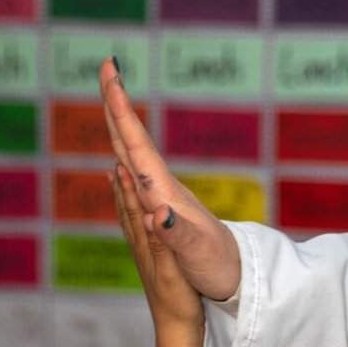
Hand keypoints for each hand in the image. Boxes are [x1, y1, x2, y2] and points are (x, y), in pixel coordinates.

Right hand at [100, 59, 242, 301]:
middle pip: (134, 139)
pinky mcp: (164, 210)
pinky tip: (120, 158)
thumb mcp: (196, 253)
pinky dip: (126, 157)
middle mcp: (163, 188)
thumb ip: (176, 235)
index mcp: (164, 193)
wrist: (238, 280)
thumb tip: (155, 214)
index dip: (121, 110)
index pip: (137, 144)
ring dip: (121, 124)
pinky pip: (136, 176)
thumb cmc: (218, 267)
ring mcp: (164, 197)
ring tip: (111, 98)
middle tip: (109, 66)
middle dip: (118, 102)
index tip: (113, 74)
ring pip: (134, 153)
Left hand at [113, 160, 203, 332]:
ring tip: (115, 169)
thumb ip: (164, 244)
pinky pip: (137, 227)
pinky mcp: (151, 260)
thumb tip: (154, 214)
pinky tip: (135, 209)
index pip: (134, 206)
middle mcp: (140, 245)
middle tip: (110, 152)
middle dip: (119, 177)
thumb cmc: (178, 307)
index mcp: (146, 245)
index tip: (121, 154)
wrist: (176, 334)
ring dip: (122, 190)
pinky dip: (132, 210)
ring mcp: (144, 253)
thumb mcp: (174, 275)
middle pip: (125, 204)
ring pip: (129, 214)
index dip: (128, 181)